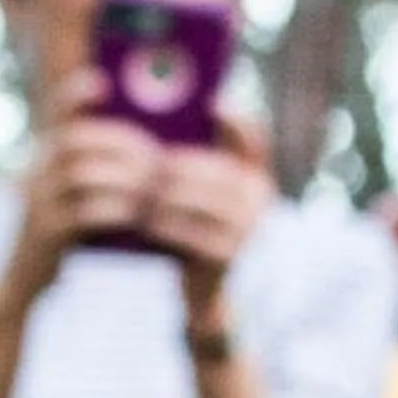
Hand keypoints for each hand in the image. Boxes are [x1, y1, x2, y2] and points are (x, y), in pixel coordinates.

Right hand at [6, 68, 163, 297]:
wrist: (29, 276)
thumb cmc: (69, 229)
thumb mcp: (79, 193)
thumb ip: (102, 167)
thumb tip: (154, 148)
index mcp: (45, 154)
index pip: (55, 111)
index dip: (75, 93)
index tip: (102, 82)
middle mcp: (36, 171)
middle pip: (77, 140)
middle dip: (120, 143)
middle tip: (155, 154)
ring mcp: (38, 201)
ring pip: (81, 175)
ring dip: (123, 177)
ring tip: (152, 186)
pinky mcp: (46, 232)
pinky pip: (82, 214)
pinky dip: (114, 210)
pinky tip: (136, 214)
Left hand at [142, 113, 276, 320]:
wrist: (213, 293)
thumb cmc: (205, 233)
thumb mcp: (212, 195)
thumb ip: (209, 158)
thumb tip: (201, 109)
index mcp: (257, 178)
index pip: (254, 139)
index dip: (237, 120)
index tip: (212, 105)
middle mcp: (259, 200)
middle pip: (210, 169)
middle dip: (172, 168)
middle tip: (141, 166)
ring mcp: (248, 230)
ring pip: (196, 199)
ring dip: (162, 197)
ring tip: (138, 196)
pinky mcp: (229, 256)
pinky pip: (190, 233)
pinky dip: (164, 226)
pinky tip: (145, 224)